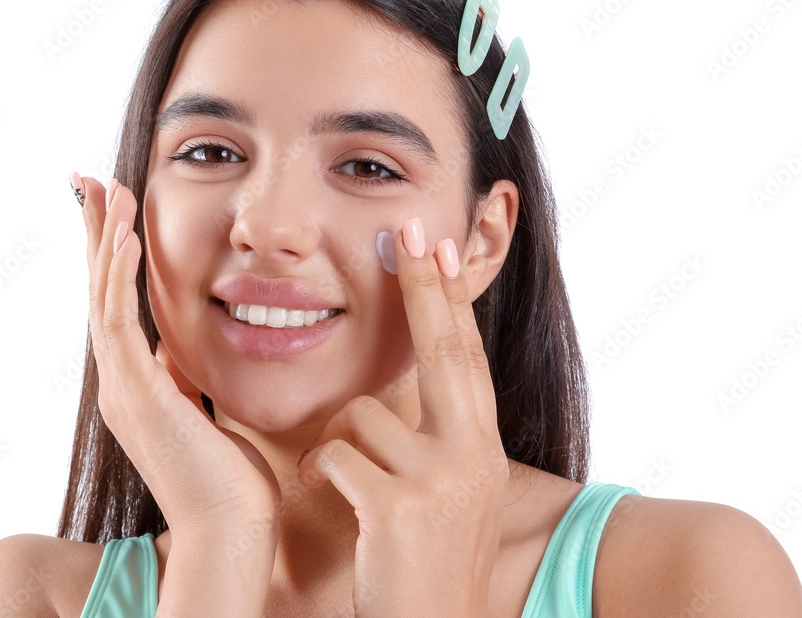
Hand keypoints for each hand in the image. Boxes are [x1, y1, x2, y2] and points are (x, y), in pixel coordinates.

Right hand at [80, 175, 280, 551]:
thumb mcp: (202, 413)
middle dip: (94, 235)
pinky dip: (118, 276)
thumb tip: (174, 354)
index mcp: (136, 385)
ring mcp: (123, 390)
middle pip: (98, 293)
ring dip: (103, 242)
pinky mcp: (138, 395)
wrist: (231, 529)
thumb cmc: (229, 479)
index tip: (111, 211)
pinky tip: (126, 237)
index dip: (109, 257)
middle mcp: (120, 383)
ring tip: (106, 193)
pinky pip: (120, 322)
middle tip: (87, 181)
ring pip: (102, 299)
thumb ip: (181, 381)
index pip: (116, 305)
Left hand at [296, 217, 509, 617]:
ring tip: (343, 486)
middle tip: (408, 231)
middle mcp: (473, 458)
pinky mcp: (398, 508)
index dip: (450, 302)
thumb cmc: (425, 569)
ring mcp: (440, 482)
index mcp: (483, 452)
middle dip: (422, 287)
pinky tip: (326, 497)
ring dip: (338, 443)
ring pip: (362, 415)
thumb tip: (403, 392)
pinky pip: (334, 454)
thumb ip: (433, 444)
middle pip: (445, 352)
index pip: (467, 360)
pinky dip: (318, 470)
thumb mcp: (450, 500)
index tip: (438, 250)